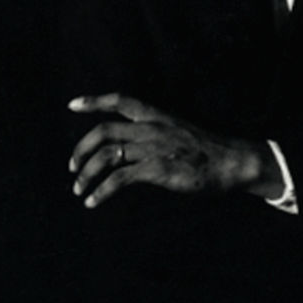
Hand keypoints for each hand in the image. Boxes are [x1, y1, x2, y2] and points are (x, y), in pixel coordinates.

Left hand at [67, 92, 280, 208]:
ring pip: (106, 155)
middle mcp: (150, 127)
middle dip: (81, 148)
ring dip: (86, 173)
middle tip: (72, 166)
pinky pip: (118, 179)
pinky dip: (101, 191)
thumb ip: (153, 134)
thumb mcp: (176, 131)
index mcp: (155, 115)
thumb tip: (130, 146)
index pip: (119, 100)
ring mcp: (152, 147)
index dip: (93, 101)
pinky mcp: (156, 169)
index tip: (72, 105)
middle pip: (103, 131)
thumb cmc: (205, 150)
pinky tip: (93, 202)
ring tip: (79, 189)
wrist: (231, 161)